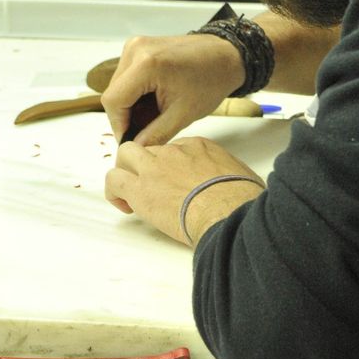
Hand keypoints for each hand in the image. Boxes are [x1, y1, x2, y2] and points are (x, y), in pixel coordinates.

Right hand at [103, 33, 243, 145]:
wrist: (225, 55)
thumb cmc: (211, 81)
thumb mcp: (183, 114)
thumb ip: (154, 134)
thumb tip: (134, 149)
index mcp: (146, 64)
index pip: (113, 101)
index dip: (118, 125)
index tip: (130, 140)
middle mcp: (135, 49)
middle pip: (114, 93)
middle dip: (126, 116)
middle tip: (144, 132)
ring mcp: (135, 45)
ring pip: (118, 86)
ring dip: (130, 105)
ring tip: (153, 116)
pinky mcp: (138, 46)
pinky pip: (126, 76)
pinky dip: (135, 93)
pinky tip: (153, 101)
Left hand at [106, 137, 262, 244]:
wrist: (228, 213)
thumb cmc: (241, 200)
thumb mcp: (244, 176)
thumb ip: (229, 175)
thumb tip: (235, 185)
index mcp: (199, 146)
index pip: (175, 148)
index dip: (170, 165)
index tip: (174, 182)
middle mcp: (173, 151)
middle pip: (149, 147)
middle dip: (145, 163)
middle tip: (150, 184)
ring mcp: (154, 167)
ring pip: (125, 154)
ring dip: (125, 171)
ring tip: (131, 192)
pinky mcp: (140, 189)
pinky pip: (114, 181)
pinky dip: (115, 192)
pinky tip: (126, 206)